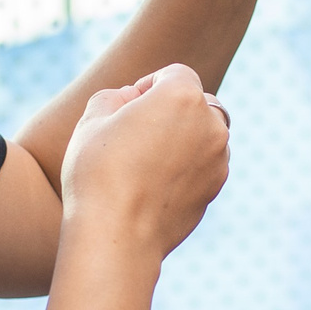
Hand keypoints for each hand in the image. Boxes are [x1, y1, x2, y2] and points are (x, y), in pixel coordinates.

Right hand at [59, 63, 230, 258]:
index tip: (126, 108)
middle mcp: (210, 125)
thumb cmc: (98, 173)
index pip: (174, 74)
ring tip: (143, 162)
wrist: (116, 236)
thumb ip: (115, 96)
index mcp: (183, 97)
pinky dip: (186, 167)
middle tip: (136, 132)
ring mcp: (218, 160)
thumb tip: (132, 99)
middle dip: (171, 110)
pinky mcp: (214, 190)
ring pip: (204, 135)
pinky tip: (153, 185)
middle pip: (195, 103)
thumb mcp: (93, 120)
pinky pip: (203, 166)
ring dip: (182, 139)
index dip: (147, 85)